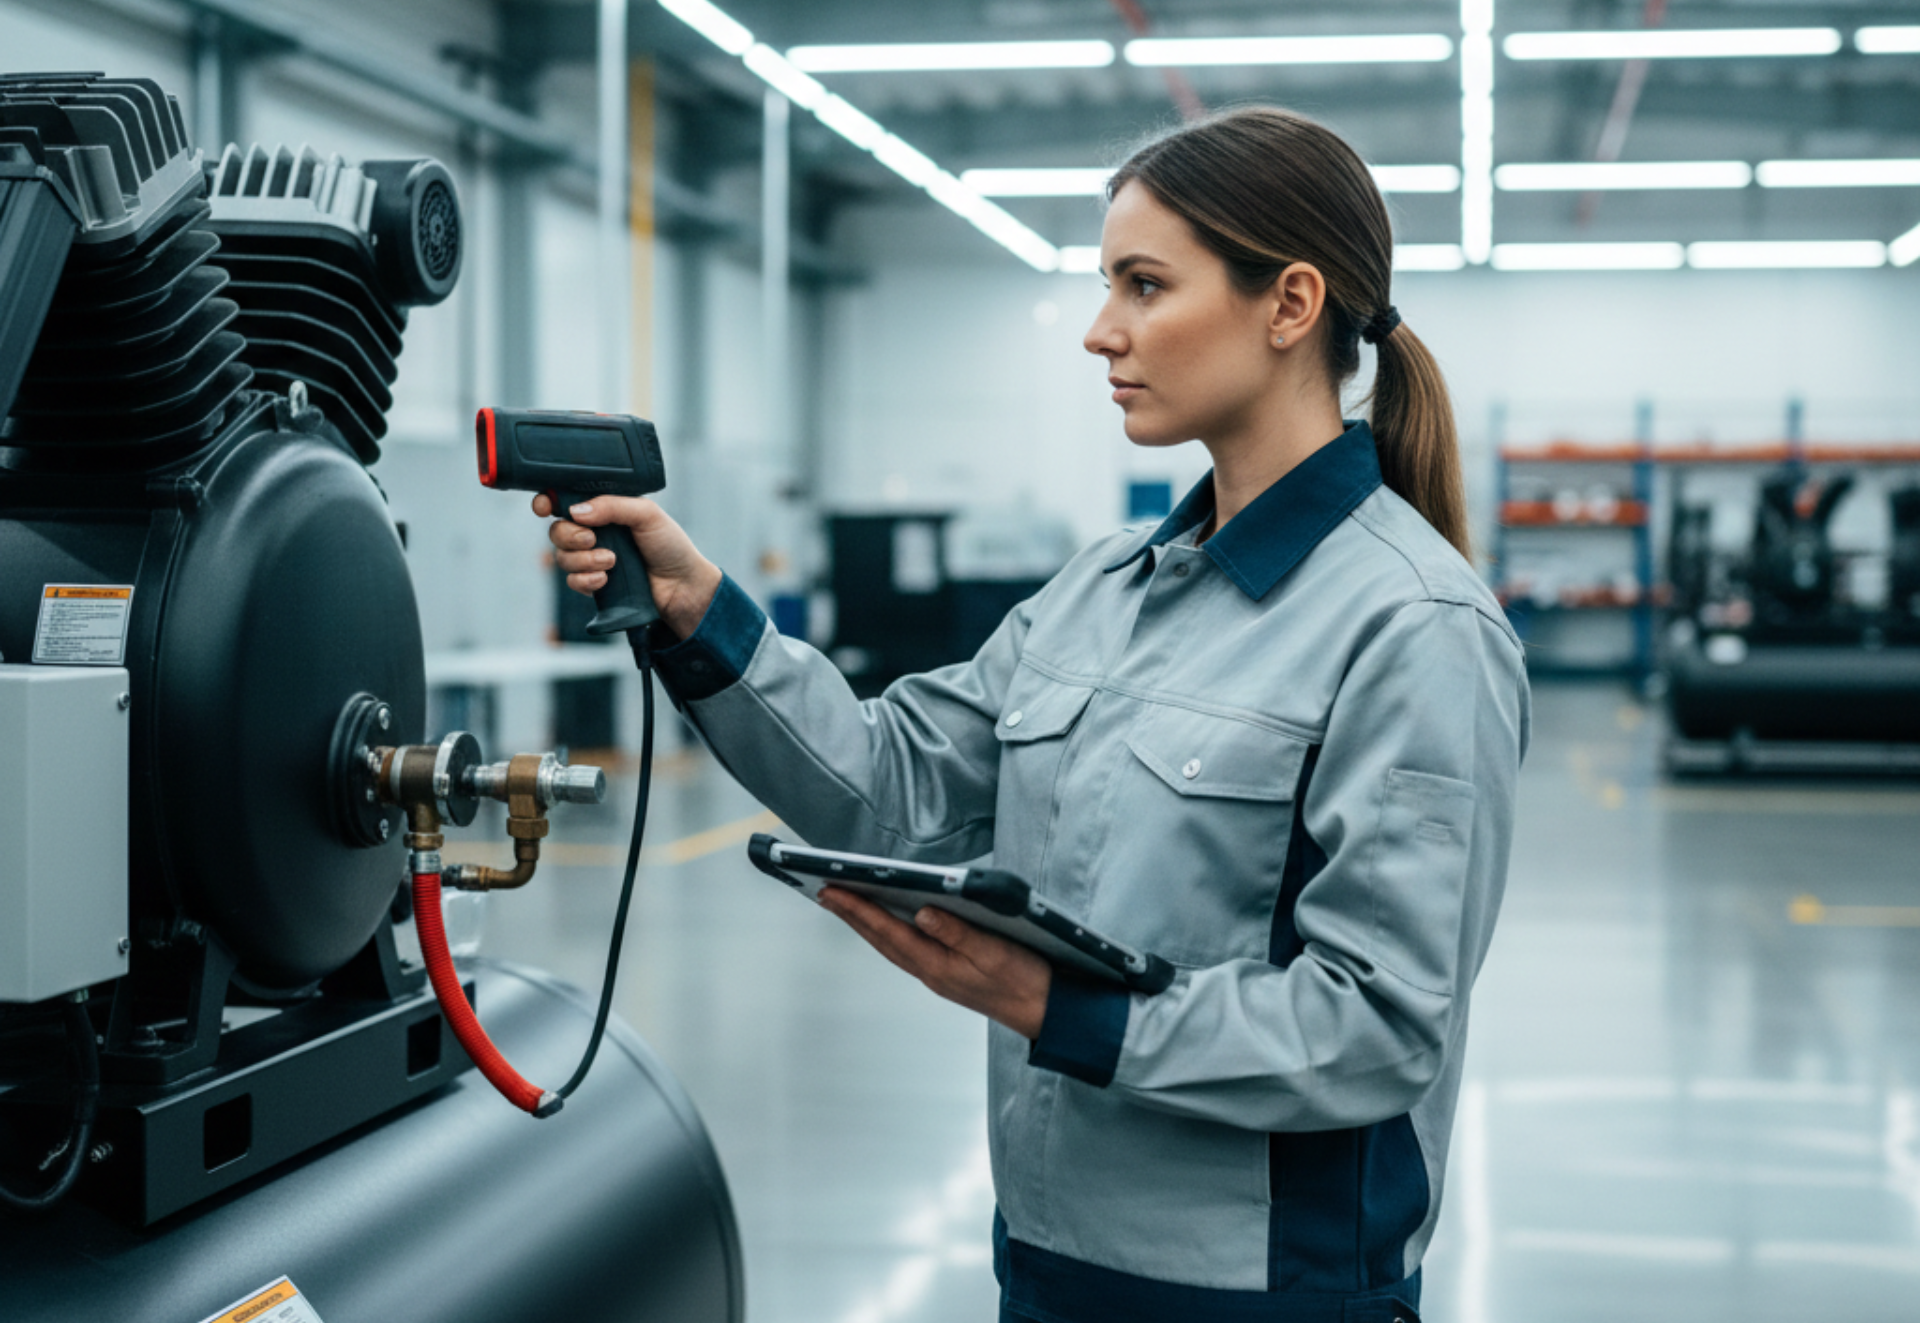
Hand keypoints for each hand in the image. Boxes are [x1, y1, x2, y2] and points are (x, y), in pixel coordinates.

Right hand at [535, 492, 722, 639]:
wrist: (682, 587)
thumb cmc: (670, 545)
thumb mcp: (647, 515)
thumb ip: (613, 506)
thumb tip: (576, 510)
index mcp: (605, 509)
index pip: (566, 500)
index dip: (548, 502)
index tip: (545, 507)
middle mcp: (594, 531)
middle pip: (557, 530)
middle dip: (569, 536)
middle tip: (592, 539)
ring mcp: (592, 558)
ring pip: (562, 557)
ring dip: (582, 560)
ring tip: (611, 562)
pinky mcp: (594, 583)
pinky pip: (572, 581)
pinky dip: (585, 580)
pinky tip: (604, 580)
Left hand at [817, 887, 1052, 1039]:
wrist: (1047, 1013)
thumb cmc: (1025, 981)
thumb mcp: (994, 951)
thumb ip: (957, 932)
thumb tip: (921, 912)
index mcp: (938, 965)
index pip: (888, 932)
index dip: (858, 910)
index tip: (832, 891)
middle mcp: (931, 972)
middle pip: (882, 940)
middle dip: (852, 915)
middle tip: (825, 892)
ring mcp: (939, 975)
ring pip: (892, 946)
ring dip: (867, 925)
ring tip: (846, 905)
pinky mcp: (949, 973)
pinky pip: (908, 950)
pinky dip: (889, 933)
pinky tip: (888, 924)